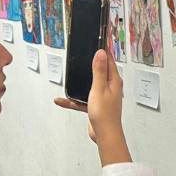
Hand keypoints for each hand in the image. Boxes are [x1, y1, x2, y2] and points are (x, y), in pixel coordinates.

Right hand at [54, 49, 130, 163]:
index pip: (109, 60)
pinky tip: (61, 101)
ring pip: (89, 85)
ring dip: (80, 83)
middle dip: (92, 63)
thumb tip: (101, 53)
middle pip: (100, 71)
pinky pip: (82, 99)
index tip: (100, 40)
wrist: (105, 135)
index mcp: (114, 81)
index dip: (104, 50)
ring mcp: (103, 96)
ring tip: (71, 75)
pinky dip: (73, 100)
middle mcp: (110, 87)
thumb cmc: (105, 114)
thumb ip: (99, 71)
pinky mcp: (96, 106)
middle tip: (84, 53)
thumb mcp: (99, 88)